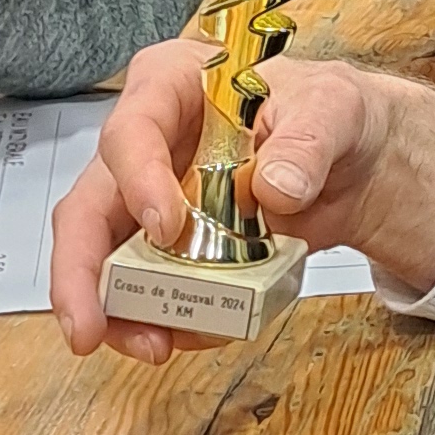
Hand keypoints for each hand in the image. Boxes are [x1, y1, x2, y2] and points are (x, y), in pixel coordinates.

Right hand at [49, 44, 434, 365]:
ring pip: (107, 261)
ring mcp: (154, 203)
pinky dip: (172, 319)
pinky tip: (199, 334)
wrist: (354, 161)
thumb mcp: (333, 108)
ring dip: (120, 311)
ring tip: (155, 348)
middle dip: (80, 273)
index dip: (137, 180)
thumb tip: (276, 188)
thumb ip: (308, 141)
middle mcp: (146, 147)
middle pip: (88, 208)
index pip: (130, 129)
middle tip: (89, 329)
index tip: (166, 228)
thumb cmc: (327, 112)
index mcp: (170, 86)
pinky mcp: (176, 251)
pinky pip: (157, 291)